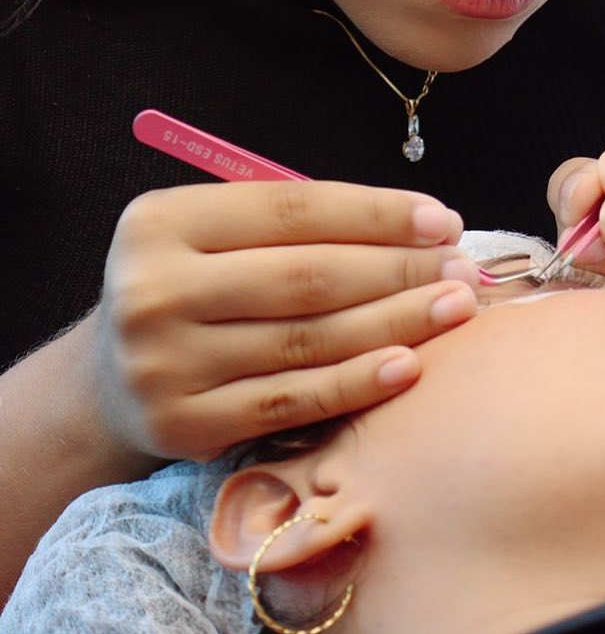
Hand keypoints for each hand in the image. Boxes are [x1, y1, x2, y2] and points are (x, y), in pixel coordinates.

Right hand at [93, 181, 478, 460]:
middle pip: (309, 277)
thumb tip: (418, 227)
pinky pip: (293, 401)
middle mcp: (153, 290)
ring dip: (396, 322)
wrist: (111, 379)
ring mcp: (165, 363)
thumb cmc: (195, 289)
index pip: (293, 209)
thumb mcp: (216, 236)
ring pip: (309, 340)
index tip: (442, 221)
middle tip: (464, 268)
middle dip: (400, 269)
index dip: (377, 214)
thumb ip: (296, 225)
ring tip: (455, 308)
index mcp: (162, 221)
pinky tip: (410, 365)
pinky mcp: (184, 425)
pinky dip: (357, 383)